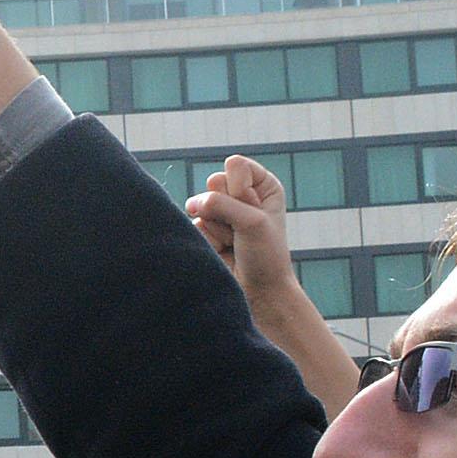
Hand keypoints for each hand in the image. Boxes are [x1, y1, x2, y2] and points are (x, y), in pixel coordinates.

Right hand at [184, 155, 300, 305]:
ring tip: (234, 243)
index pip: (235, 165)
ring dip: (217, 227)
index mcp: (263, 184)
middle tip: (242, 230)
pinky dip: (208, 240)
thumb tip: (191, 204)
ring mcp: (223, 212)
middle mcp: (243, 194)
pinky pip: (194, 224)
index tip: (255, 212)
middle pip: (214, 182)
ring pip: (201, 204)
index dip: (239, 189)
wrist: (258, 293)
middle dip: (225, 208)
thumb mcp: (251, 221)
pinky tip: (224, 251)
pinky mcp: (207, 230)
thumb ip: (220, 202)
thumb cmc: (265, 256)